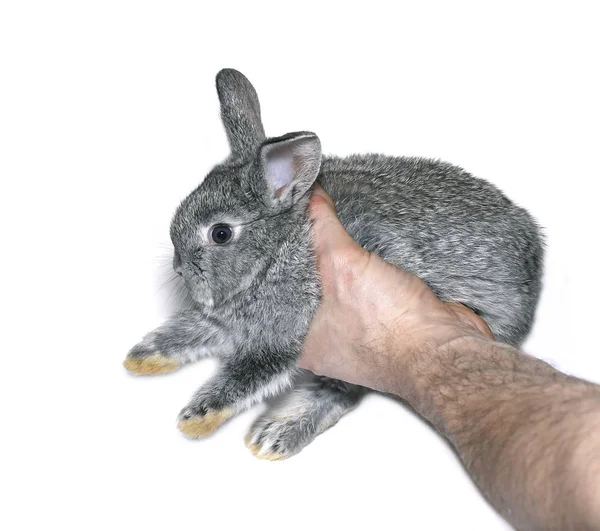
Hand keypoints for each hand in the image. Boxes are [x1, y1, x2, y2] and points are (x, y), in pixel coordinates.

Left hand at [298, 184, 492, 395]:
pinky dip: (365, 272)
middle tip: (302, 227)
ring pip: (340, 290)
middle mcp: (326, 342)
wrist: (445, 347)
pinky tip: (361, 249)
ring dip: (339, 265)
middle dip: (309, 260)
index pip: (280, 297)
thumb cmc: (392, 325)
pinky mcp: (383, 325)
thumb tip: (312, 199)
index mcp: (303, 342)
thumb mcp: (344, 266)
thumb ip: (323, 230)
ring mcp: (357, 336)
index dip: (279, 264)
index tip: (279, 235)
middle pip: (309, 290)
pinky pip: (366, 292)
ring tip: (327, 232)